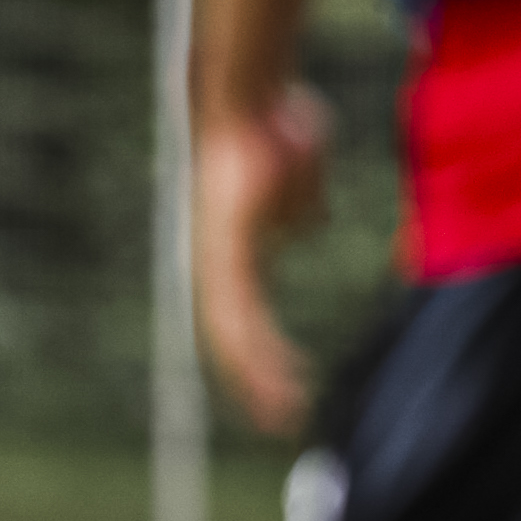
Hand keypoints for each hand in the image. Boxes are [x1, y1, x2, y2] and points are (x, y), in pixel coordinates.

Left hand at [194, 83, 332, 438]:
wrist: (252, 100)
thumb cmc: (279, 128)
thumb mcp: (301, 180)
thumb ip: (301, 207)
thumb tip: (304, 226)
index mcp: (233, 248)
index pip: (239, 314)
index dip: (256, 352)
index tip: (283, 388)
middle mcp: (216, 258)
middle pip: (230, 333)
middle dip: (255, 379)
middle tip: (281, 419)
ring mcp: (217, 254)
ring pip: (231, 332)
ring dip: (259, 375)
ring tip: (285, 409)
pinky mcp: (226, 249)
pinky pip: (239, 310)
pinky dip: (259, 348)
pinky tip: (278, 374)